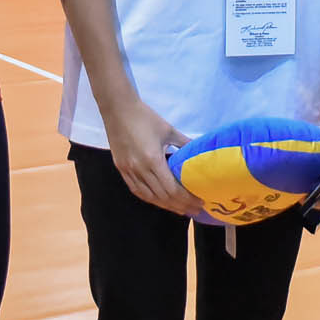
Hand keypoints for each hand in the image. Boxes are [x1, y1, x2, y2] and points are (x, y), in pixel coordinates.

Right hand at [107, 99, 201, 216]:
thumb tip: (200, 154)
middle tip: (194, 210)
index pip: (172, 189)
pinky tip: (159, 201)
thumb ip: (185, 144)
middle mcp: (140, 170)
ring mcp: (128, 171)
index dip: (187, 199)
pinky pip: (137, 190)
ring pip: (149, 197)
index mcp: (153, 160)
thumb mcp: (169, 130)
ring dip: (166, 205)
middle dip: (180, 206)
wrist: (118, 109)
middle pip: (162, 197)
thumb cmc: (145, 117)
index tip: (199, 202)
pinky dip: (150, 198)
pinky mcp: (121, 169)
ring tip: (180, 209)